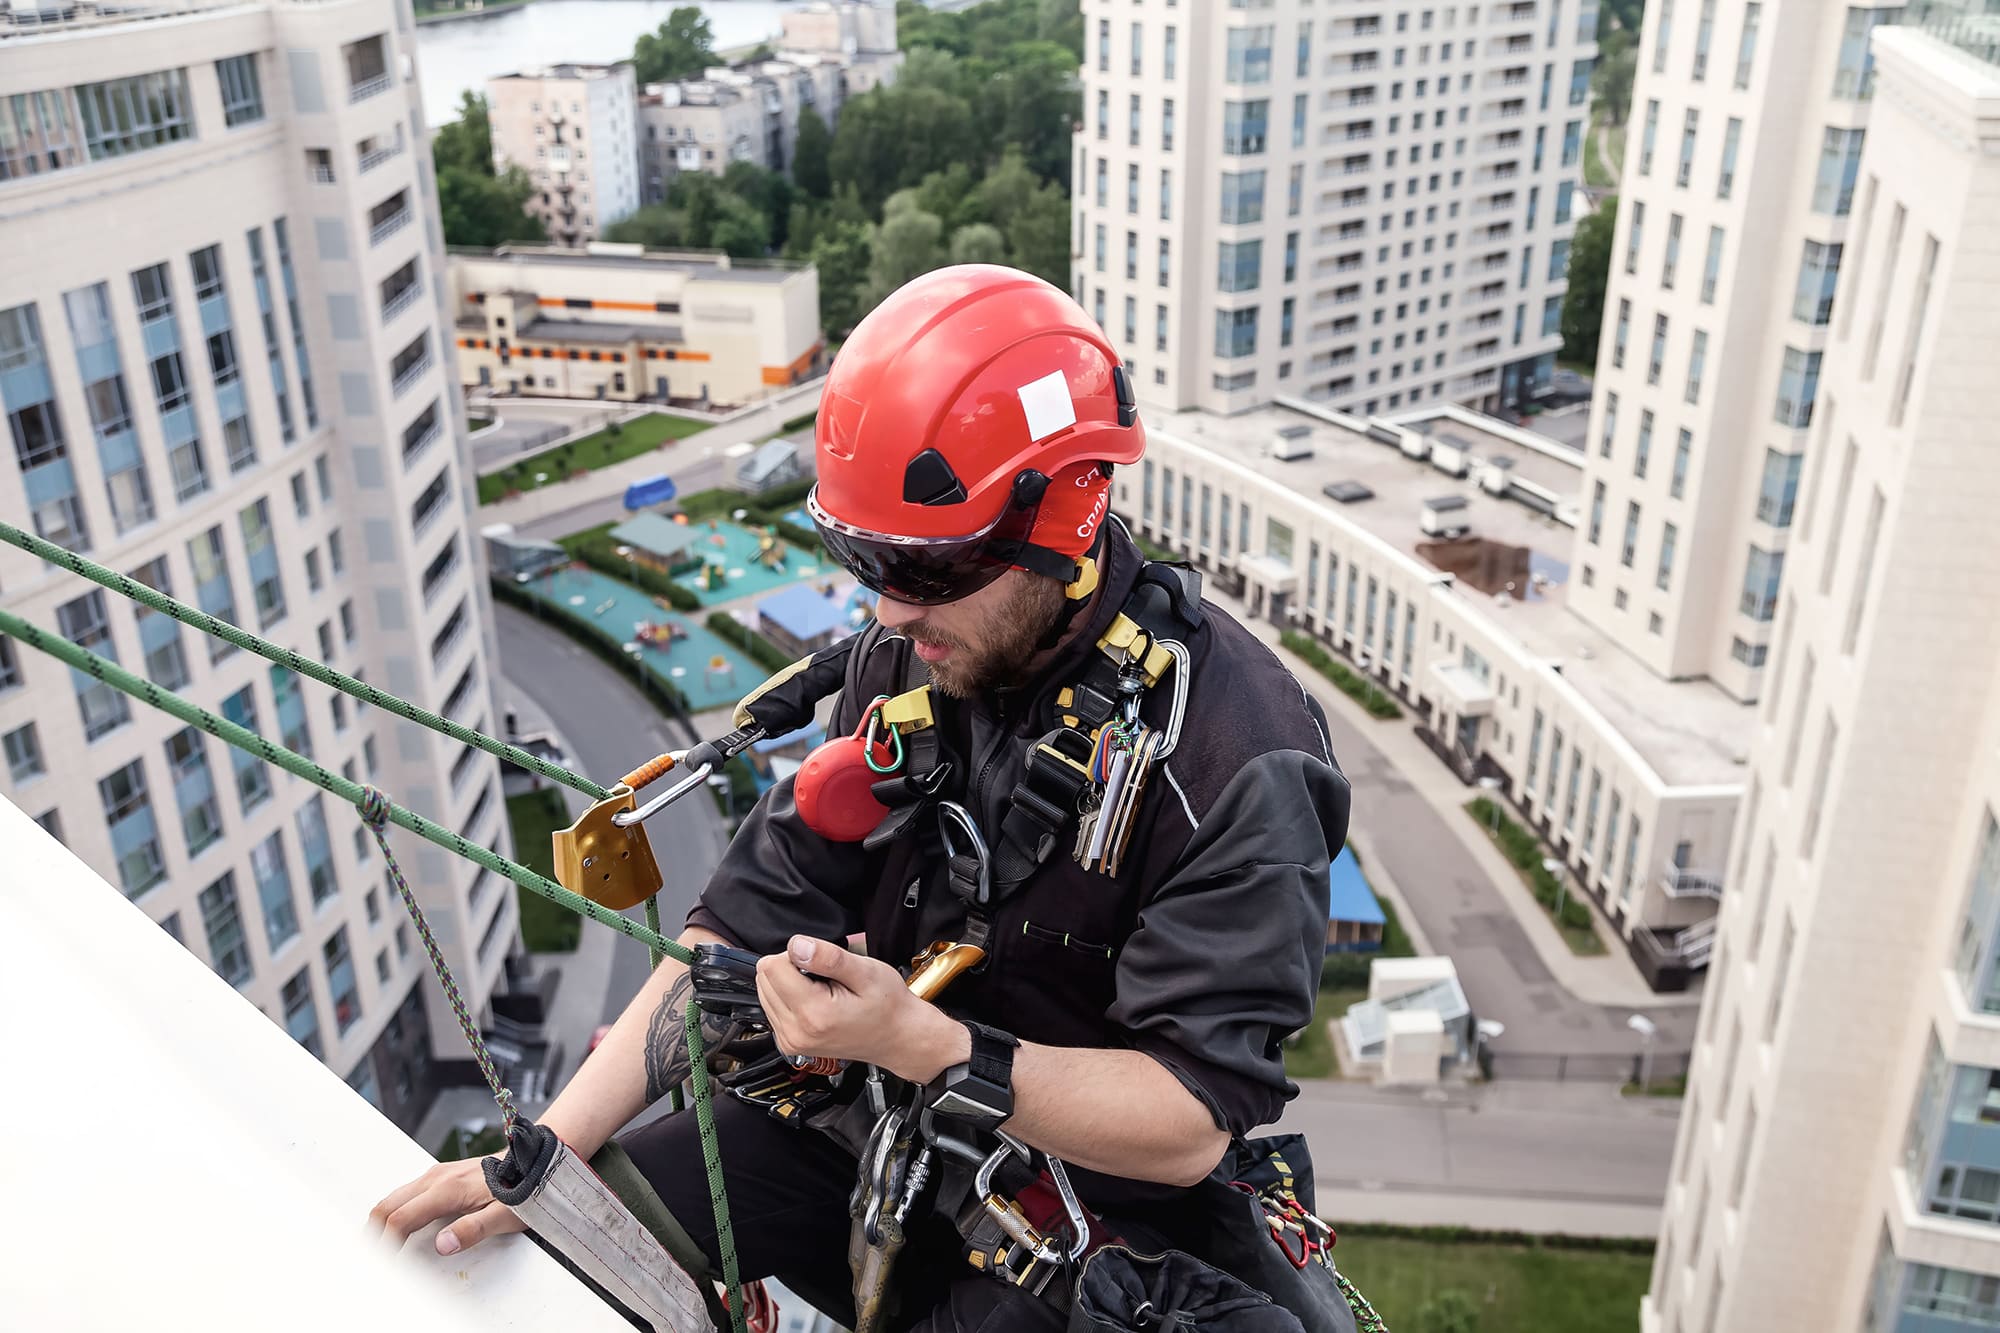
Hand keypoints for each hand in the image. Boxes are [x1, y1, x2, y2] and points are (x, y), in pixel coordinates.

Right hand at [368, 1156, 524, 1255]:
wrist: (533, 1160)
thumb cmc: (522, 1188)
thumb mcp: (504, 1215)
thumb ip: (473, 1230)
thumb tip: (442, 1245)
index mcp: (447, 1189)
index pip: (401, 1219)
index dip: (387, 1244)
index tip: (385, 1263)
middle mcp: (436, 1178)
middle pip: (388, 1204)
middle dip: (373, 1231)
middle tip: (369, 1257)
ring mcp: (437, 1174)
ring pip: (395, 1196)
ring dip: (381, 1219)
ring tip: (376, 1244)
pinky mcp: (442, 1175)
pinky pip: (407, 1192)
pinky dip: (394, 1210)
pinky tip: (396, 1225)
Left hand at [755, 936, 968, 1083]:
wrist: (897, 1037)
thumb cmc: (887, 1006)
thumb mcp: (866, 971)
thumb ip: (829, 958)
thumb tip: (796, 945)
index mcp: (812, 1013)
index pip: (772, 966)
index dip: (797, 954)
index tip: (823, 964)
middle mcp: (795, 1032)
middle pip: (765, 978)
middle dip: (791, 968)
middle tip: (826, 978)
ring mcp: (790, 1041)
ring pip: (765, 992)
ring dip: (790, 983)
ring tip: (823, 991)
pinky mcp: (789, 1043)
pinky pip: (773, 1007)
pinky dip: (791, 998)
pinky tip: (817, 1002)